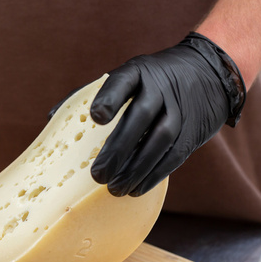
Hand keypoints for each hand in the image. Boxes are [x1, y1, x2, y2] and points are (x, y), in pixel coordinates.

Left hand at [89, 32, 245, 196]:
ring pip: (159, 141)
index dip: (110, 98)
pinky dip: (153, 175)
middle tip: (97, 175)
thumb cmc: (149, 81)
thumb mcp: (126, 76)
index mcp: (138, 72)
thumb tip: (52, 119)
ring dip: (136, 168)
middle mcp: (160, 89)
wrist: (208, 73)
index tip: (96, 118)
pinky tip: (135, 189)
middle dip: (118, 149)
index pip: (123, 82)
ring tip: (114, 189)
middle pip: (140, 117)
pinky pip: (173, 156)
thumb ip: (89, 94)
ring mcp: (179, 110)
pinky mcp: (191, 132)